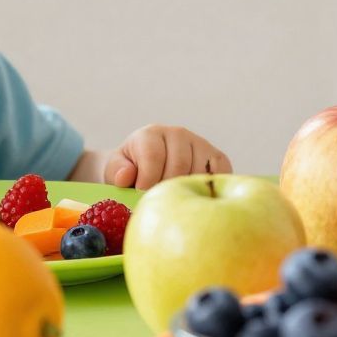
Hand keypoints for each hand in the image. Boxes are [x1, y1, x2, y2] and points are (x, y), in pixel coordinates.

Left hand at [106, 125, 231, 188]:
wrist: (146, 166)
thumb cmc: (130, 171)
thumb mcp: (115, 170)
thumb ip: (116, 171)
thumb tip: (126, 176)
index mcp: (151, 134)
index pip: (154, 157)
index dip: (148, 181)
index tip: (143, 196)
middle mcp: (178, 134)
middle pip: (179, 166)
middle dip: (168, 188)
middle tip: (160, 202)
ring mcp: (200, 144)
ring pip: (199, 172)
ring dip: (188, 190)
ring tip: (175, 199)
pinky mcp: (216, 157)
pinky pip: (221, 173)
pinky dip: (212, 187)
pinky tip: (198, 196)